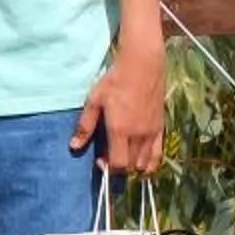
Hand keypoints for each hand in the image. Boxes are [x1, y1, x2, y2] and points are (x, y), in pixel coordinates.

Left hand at [75, 41, 165, 173]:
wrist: (142, 67)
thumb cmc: (114, 82)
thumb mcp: (94, 101)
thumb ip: (85, 126)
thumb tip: (74, 146)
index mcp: (120, 130)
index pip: (119, 164)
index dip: (109, 167)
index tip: (100, 160)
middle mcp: (138, 135)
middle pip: (131, 165)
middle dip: (119, 165)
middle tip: (108, 155)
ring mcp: (151, 133)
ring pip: (145, 163)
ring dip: (133, 164)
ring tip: (123, 154)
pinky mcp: (161, 127)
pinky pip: (158, 154)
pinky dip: (150, 162)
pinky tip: (141, 159)